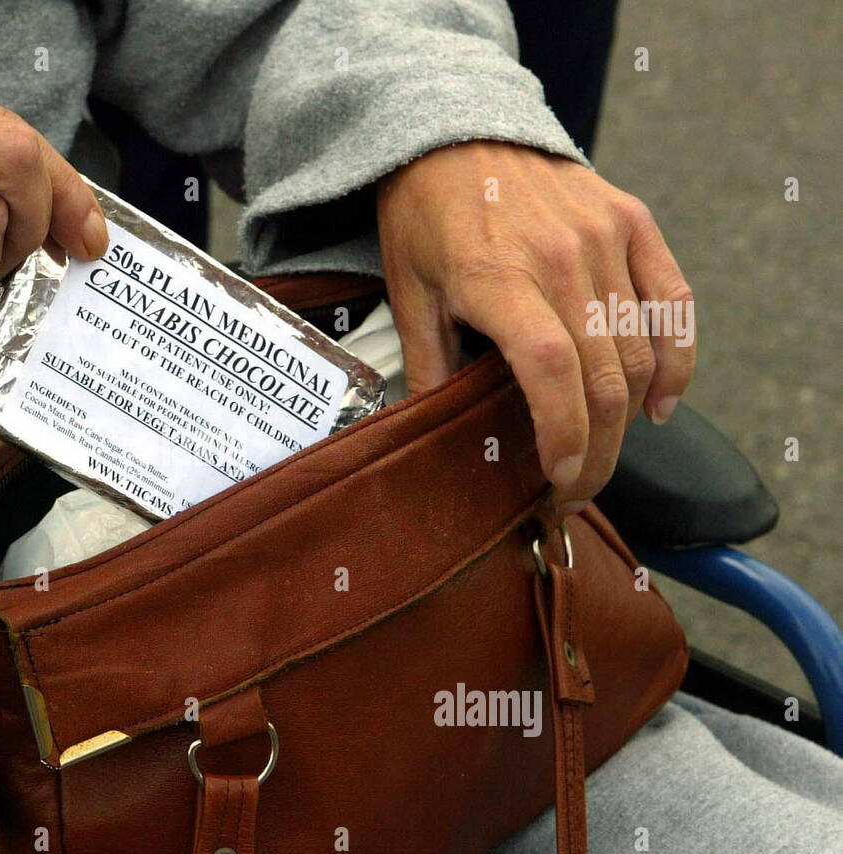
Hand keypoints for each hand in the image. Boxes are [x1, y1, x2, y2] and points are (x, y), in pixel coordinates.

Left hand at [375, 141, 695, 513]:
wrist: (456, 130)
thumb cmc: (425, 216)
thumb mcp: (409, 293)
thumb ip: (429, 366)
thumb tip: (431, 438)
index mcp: (499, 278)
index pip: (551, 373)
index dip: (564, 436)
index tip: (558, 481)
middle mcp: (562, 258)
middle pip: (603, 377)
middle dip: (598, 451)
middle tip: (577, 490)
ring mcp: (605, 237)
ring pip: (639, 350)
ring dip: (629, 418)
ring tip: (603, 456)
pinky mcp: (632, 221)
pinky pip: (672, 302)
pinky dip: (676, 359)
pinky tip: (661, 404)